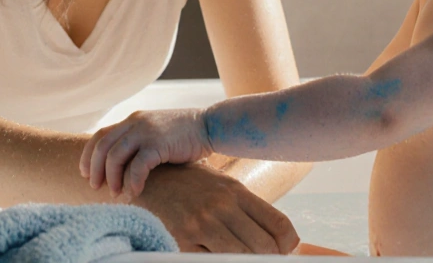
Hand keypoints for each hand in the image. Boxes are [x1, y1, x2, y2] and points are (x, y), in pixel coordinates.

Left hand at [80, 108, 211, 198]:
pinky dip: (133, 180)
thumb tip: (119, 168)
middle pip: (102, 146)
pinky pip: (138, 164)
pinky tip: (135, 192)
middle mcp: (135, 123)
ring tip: (115, 193)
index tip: (85, 173)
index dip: (88, 155)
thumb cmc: (183, 137)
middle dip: (94, 168)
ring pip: (115, 155)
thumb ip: (137, 144)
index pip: (99, 135)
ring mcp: (147, 131)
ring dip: (112, 177)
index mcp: (132, 120)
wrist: (210, 126)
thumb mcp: (154, 135)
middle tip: (95, 187)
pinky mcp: (159, 143)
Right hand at [132, 163, 299, 253]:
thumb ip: (245, 208)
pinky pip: (210, 262)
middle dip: (267, 259)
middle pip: (264, 246)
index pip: (279, 225)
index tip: (283, 253)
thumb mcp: (219, 185)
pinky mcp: (181, 239)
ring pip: (242, 256)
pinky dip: (217, 262)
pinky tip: (214, 256)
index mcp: (235, 191)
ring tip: (236, 257)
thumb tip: (277, 237)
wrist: (144, 178)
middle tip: (260, 259)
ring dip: (245, 261)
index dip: (288, 246)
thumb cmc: (185, 184)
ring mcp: (202, 223)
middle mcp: (222, 205)